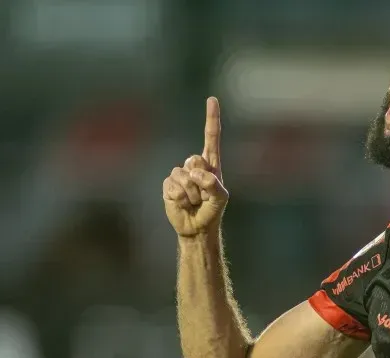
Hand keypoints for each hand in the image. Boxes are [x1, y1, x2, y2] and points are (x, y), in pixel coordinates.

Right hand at [163, 97, 229, 236]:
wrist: (196, 226)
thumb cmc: (212, 210)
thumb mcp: (220, 198)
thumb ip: (213, 184)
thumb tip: (198, 174)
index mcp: (211, 164)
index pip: (211, 138)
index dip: (211, 118)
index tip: (212, 99)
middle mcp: (194, 166)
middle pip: (194, 161)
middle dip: (200, 181)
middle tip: (203, 195)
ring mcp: (179, 174)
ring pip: (182, 176)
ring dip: (191, 194)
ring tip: (194, 201)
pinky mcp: (168, 184)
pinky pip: (172, 187)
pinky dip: (180, 198)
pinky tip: (183, 203)